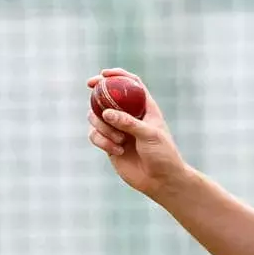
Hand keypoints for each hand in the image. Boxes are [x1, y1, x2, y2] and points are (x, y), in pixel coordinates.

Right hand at [86, 68, 186, 197]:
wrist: (161, 180)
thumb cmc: (163, 155)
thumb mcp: (149, 135)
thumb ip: (129, 123)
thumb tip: (106, 113)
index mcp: (144, 107)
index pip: (131, 84)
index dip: (117, 75)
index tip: (103, 74)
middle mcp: (129, 115)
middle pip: (107, 97)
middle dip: (97, 93)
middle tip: (90, 89)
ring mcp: (118, 129)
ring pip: (97, 117)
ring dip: (103, 127)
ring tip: (119, 140)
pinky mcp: (109, 144)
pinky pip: (95, 135)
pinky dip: (102, 141)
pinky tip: (117, 151)